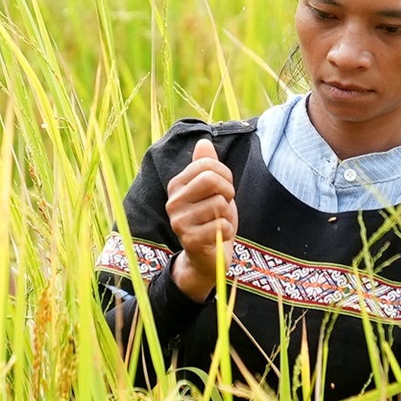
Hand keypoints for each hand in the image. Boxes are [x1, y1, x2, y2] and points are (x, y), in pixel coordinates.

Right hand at [165, 138, 237, 302]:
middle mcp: (173, 202)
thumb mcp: (211, 190)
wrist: (207, 258)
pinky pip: (222, 225)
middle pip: (210, 179)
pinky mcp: (190, 240)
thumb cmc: (211, 220)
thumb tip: (203, 142)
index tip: (224, 189)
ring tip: (218, 223)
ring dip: (227, 215)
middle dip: (227, 192)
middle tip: (225, 205)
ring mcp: (179, 222)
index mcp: (176, 185)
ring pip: (219, 204)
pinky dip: (227, 231)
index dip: (225, 175)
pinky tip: (217, 237)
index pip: (207, 164)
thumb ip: (207, 167)